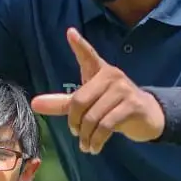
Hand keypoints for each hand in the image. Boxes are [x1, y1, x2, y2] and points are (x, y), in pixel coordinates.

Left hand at [30, 28, 164, 154]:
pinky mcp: (132, 106)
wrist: (147, 116)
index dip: (79, 44)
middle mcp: (111, 76)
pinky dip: (97, 140)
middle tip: (75, 134)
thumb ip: (62, 103)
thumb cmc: (113, 106)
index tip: (70, 33)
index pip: (88, 55)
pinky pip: (107, 126)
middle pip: (80, 100)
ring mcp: (123, 90)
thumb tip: (34, 104)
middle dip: (74, 122)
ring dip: (86, 136)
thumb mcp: (87, 103)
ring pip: (93, 117)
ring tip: (85, 145)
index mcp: (99, 71)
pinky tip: (94, 148)